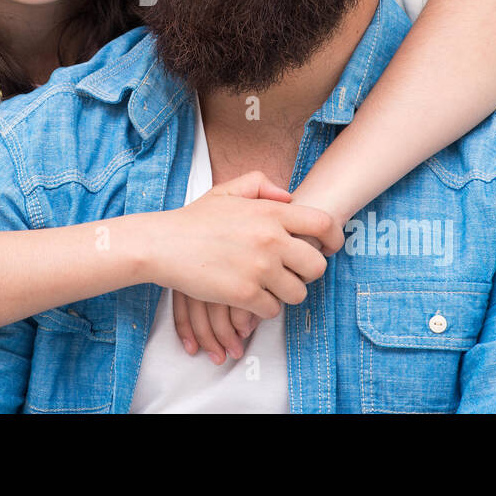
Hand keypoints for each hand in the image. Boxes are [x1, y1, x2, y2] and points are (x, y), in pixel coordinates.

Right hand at [152, 170, 331, 353]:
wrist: (163, 244)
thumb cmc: (194, 219)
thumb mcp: (227, 191)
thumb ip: (261, 185)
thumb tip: (289, 198)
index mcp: (270, 213)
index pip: (323, 223)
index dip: (333, 238)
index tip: (329, 247)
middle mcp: (270, 239)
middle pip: (317, 265)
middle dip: (308, 272)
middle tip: (292, 272)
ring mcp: (259, 268)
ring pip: (298, 293)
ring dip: (286, 292)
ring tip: (269, 285)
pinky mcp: (245, 294)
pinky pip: (273, 310)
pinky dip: (264, 308)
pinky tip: (250, 297)